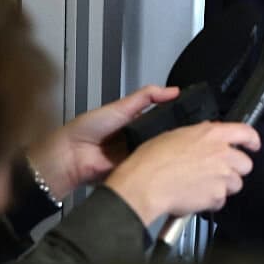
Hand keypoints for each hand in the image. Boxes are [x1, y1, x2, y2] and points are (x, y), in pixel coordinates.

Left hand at [26, 84, 179, 197]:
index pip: (160, 120)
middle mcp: (135, 140)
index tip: (191, 115)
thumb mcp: (122, 106)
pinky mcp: (132, 172)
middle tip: (187, 132)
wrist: (72, 155)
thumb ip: (147, 96)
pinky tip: (162, 161)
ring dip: (162, 151)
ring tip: (176, 146)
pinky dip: (152, 165)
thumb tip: (173, 90)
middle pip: (160, 138)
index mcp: (134, 123)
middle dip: (171, 136)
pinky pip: (147, 168)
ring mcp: (134, 157)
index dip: (174, 118)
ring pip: (156, 153)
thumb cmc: (88, 128)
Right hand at [105, 121, 260, 224]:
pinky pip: (221, 200)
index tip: (253, 145)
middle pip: (246, 163)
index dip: (252, 140)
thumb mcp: (177, 134)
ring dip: (224, 186)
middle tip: (219, 171)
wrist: (145, 184)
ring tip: (203, 185)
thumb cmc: (153, 159)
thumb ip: (200, 136)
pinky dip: (212, 201)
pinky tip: (196, 196)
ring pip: (236, 184)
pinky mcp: (216, 196)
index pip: (246, 132)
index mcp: (212, 134)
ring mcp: (221, 176)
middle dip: (235, 169)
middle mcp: (222, 154)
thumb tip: (207, 138)